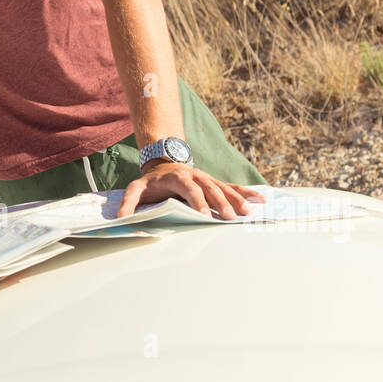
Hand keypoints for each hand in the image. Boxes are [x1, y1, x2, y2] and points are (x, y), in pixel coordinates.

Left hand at [117, 162, 266, 218]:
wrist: (163, 162)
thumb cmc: (151, 181)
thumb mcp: (135, 188)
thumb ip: (128, 203)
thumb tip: (121, 219)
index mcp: (177, 177)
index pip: (189, 189)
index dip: (197, 202)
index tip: (204, 216)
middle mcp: (195, 176)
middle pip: (210, 189)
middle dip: (221, 204)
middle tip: (230, 219)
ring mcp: (207, 178)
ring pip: (224, 188)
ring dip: (237, 200)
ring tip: (249, 213)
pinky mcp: (214, 183)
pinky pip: (233, 187)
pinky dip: (247, 193)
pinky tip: (261, 200)